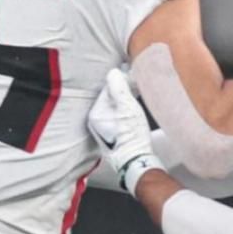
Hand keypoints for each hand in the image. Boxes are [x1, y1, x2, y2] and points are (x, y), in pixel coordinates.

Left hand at [87, 68, 161, 191]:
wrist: (137, 161)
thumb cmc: (133, 136)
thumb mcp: (127, 107)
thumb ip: (118, 88)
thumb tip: (112, 73)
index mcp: (95, 113)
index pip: (108, 89)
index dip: (121, 82)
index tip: (132, 80)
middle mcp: (95, 121)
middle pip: (110, 99)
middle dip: (123, 92)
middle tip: (136, 89)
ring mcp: (101, 130)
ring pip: (113, 108)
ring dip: (124, 102)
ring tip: (136, 101)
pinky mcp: (110, 136)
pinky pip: (116, 118)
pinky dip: (124, 113)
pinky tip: (133, 115)